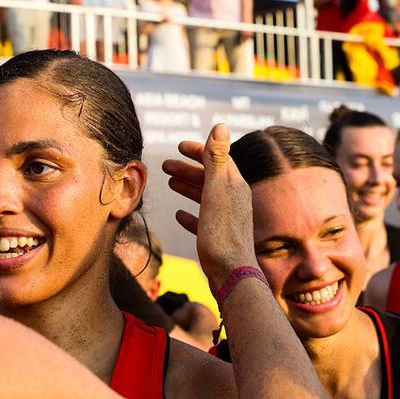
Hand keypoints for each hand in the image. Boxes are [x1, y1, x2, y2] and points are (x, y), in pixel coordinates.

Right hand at [161, 123, 256, 285]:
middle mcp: (233, 200)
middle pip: (209, 177)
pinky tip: (180, 216)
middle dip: (188, 169)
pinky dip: (191, 214)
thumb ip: (217, 158)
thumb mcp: (217, 190)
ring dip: (188, 187)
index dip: (199, 150)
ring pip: (205, 197)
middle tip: (165, 165)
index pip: (218, 159)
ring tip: (170, 183)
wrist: (231, 274)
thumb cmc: (222, 233)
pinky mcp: (218, 239)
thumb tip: (220, 125)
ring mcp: (226, 220)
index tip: (179, 147)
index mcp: (234, 186)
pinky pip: (203, 221)